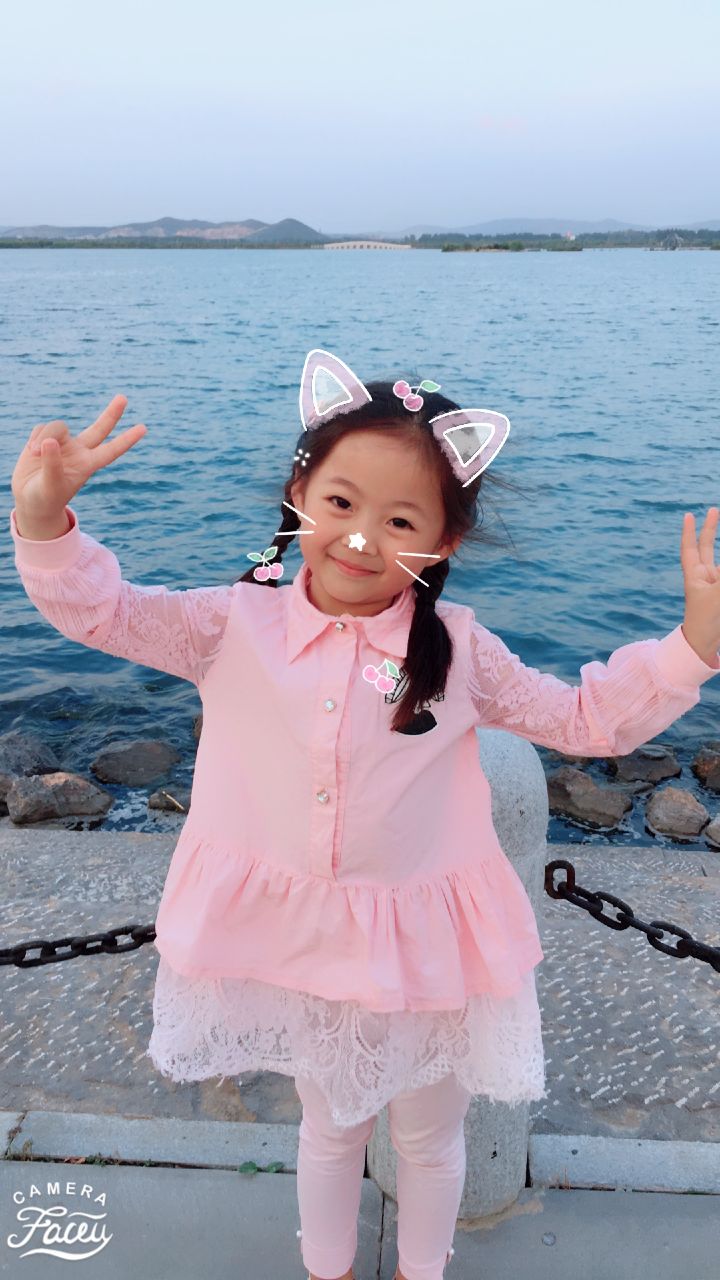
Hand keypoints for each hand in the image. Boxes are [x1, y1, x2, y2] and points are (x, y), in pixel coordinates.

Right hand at [11, 395, 146, 523]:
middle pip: (99, 428)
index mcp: (87, 465)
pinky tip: (31, 452)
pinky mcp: (45, 437)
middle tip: (123, 398)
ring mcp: (63, 443)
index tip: (144, 428)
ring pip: (57, 427)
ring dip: (44, 437)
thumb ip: (52, 464)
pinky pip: (41, 428)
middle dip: (112, 413)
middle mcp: (79, 451)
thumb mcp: (50, 486)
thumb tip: (50, 441)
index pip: (111, 451)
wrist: (30, 498)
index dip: (126, 440)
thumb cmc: (44, 498)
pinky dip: (34, 438)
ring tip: (35, 453)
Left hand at [680, 506, 719, 666]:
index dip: (689, 531)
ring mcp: (715, 586)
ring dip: (719, 544)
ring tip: (718, 520)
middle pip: (706, 547)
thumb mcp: (717, 594)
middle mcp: (704, 577)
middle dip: (710, 529)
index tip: (688, 515)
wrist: (706, 645)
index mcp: (694, 575)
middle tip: (714, 509)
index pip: (690, 548)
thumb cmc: (705, 621)